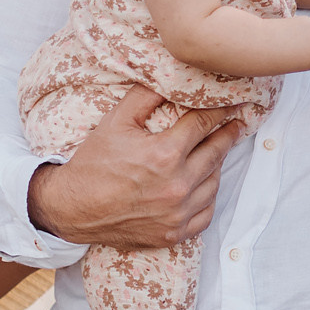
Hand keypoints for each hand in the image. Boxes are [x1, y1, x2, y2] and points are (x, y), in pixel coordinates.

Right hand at [28, 89, 242, 248]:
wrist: (72, 208)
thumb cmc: (93, 163)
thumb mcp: (116, 121)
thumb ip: (146, 96)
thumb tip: (171, 74)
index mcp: (164, 155)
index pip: (203, 124)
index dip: (219, 110)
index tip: (232, 103)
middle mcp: (177, 186)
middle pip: (216, 152)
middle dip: (228, 134)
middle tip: (237, 122)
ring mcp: (177, 213)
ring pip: (214, 183)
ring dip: (218, 164)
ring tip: (218, 150)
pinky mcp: (174, 234)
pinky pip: (206, 213)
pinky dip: (209, 197)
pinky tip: (206, 184)